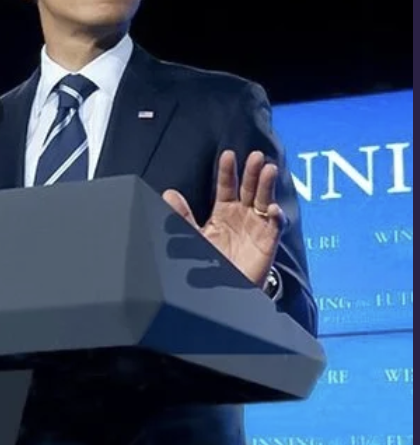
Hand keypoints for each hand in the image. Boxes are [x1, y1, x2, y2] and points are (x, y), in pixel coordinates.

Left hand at [162, 150, 284, 285]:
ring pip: (265, 201)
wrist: (224, 288)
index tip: (227, 155)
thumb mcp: (193, 235)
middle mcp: (243, 215)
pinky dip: (275, 217)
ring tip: (268, 170)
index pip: (227, 186)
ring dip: (267, 186)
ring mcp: (257, 226)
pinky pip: (274, 227)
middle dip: (252, 172)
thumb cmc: (211, 260)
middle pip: (249, 188)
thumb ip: (182, 216)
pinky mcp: (268, 242)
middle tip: (255, 156)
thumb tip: (169, 194)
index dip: (228, 171)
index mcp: (224, 211)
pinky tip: (272, 209)